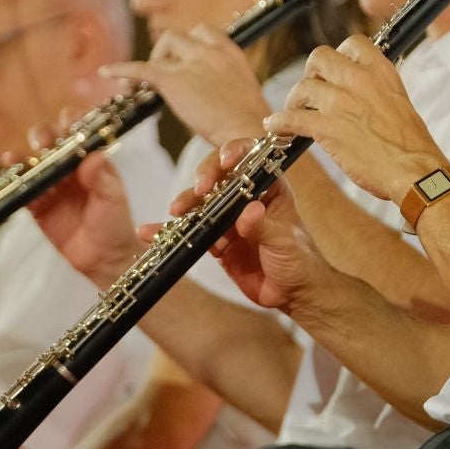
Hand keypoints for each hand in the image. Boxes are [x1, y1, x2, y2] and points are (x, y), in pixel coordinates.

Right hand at [28, 136, 145, 286]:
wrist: (104, 259)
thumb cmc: (115, 224)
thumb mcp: (113, 200)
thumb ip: (103, 179)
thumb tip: (94, 157)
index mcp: (87, 161)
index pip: (77, 133)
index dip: (70, 123)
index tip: (65, 122)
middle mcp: (66, 169)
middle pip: (47, 143)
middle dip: (41, 139)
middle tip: (40, 146)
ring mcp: (49, 186)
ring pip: (29, 166)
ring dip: (18, 160)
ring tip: (10, 159)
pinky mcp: (36, 206)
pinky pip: (15, 193)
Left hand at [102, 26, 272, 147]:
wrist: (248, 133)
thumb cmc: (248, 124)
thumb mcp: (241, 92)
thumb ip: (224, 82)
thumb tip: (209, 91)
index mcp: (230, 52)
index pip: (204, 33)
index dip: (189, 45)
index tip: (183, 59)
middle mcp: (211, 51)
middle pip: (181, 37)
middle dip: (168, 52)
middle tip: (163, 74)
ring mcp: (193, 63)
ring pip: (164, 45)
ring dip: (155, 60)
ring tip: (147, 83)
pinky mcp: (174, 79)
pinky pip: (141, 69)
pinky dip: (121, 69)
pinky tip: (106, 72)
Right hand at [170, 138, 326, 312]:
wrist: (292, 295)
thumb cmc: (299, 261)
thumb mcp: (285, 241)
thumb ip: (264, 226)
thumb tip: (248, 211)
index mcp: (270, 187)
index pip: (250, 158)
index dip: (236, 153)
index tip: (226, 162)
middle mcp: (246, 196)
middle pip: (219, 174)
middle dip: (205, 177)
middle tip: (199, 190)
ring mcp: (228, 217)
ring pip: (201, 201)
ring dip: (186, 203)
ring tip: (175, 212)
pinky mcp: (216, 240)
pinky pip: (191, 231)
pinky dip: (170, 232)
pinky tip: (150, 232)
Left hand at [264, 36, 444, 204]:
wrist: (415, 171)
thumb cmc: (411, 145)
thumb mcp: (399, 102)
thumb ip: (378, 91)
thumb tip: (362, 94)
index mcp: (381, 72)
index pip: (353, 44)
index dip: (339, 55)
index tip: (334, 70)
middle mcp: (359, 80)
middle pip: (319, 58)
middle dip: (312, 72)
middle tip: (312, 89)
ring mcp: (340, 102)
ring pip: (303, 87)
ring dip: (294, 100)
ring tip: (294, 111)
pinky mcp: (326, 127)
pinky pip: (292, 117)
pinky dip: (278, 122)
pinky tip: (274, 126)